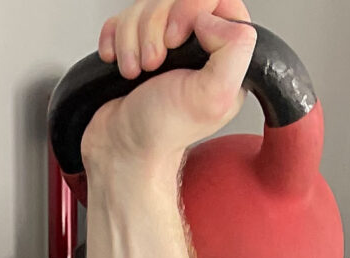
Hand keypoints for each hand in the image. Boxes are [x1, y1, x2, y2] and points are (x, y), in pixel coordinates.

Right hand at [86, 0, 255, 174]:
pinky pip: (121, 20)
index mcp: (222, 53)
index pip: (216, 0)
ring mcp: (162, 45)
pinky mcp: (133, 47)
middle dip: (155, 27)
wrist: (122, 149)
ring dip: (132, 40)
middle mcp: (194, 46)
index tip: (176, 39)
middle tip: (154, 63)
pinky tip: (120, 66)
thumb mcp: (213, 97)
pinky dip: (115, 41)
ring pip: (145, 8)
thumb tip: (212, 19)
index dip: (191, 8)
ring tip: (136, 72)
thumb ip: (234, 50)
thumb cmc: (163, 131)